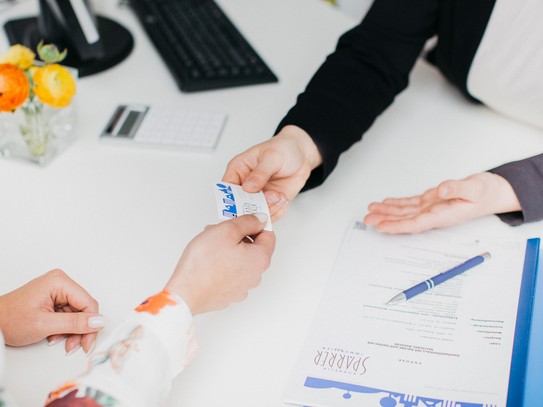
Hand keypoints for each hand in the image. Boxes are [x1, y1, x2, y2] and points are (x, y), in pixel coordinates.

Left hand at [0, 269, 107, 354]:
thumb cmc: (10, 320)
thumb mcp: (44, 325)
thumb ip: (74, 323)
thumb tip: (100, 321)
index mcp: (59, 282)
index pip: (88, 303)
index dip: (91, 325)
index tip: (88, 343)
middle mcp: (61, 282)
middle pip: (84, 309)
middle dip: (80, 330)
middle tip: (75, 346)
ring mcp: (58, 290)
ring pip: (78, 313)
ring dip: (72, 331)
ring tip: (61, 343)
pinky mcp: (55, 298)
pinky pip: (70, 314)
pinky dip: (65, 328)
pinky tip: (56, 336)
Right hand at [165, 213, 275, 314]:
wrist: (186, 293)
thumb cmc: (204, 264)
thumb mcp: (227, 230)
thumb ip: (248, 222)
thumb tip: (260, 219)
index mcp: (260, 259)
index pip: (269, 235)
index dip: (255, 224)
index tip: (242, 220)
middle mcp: (256, 276)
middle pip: (254, 248)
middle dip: (239, 236)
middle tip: (220, 230)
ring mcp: (243, 287)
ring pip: (242, 260)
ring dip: (230, 249)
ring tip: (210, 245)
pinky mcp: (230, 294)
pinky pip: (233, 274)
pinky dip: (224, 264)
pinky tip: (210, 261)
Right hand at [223, 125, 321, 221]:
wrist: (302, 155)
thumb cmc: (283, 149)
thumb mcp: (271, 156)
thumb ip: (260, 173)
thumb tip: (248, 186)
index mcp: (238, 170)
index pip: (227, 188)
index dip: (231, 198)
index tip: (243, 202)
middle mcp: (245, 185)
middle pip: (239, 205)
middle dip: (253, 206)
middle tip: (267, 199)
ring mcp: (258, 196)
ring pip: (256, 213)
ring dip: (269, 208)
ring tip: (279, 196)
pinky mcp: (270, 203)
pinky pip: (270, 215)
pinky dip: (278, 210)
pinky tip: (283, 199)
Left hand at [364, 173, 520, 233]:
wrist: (494, 193)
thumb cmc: (487, 193)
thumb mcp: (476, 188)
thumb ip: (458, 189)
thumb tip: (442, 189)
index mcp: (444, 216)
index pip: (416, 223)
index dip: (397, 226)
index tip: (382, 227)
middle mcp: (435, 215)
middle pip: (405, 220)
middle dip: (385, 220)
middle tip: (367, 219)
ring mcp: (432, 208)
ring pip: (405, 212)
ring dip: (387, 212)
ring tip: (370, 211)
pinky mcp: (432, 201)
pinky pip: (410, 204)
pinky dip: (397, 204)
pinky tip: (385, 203)